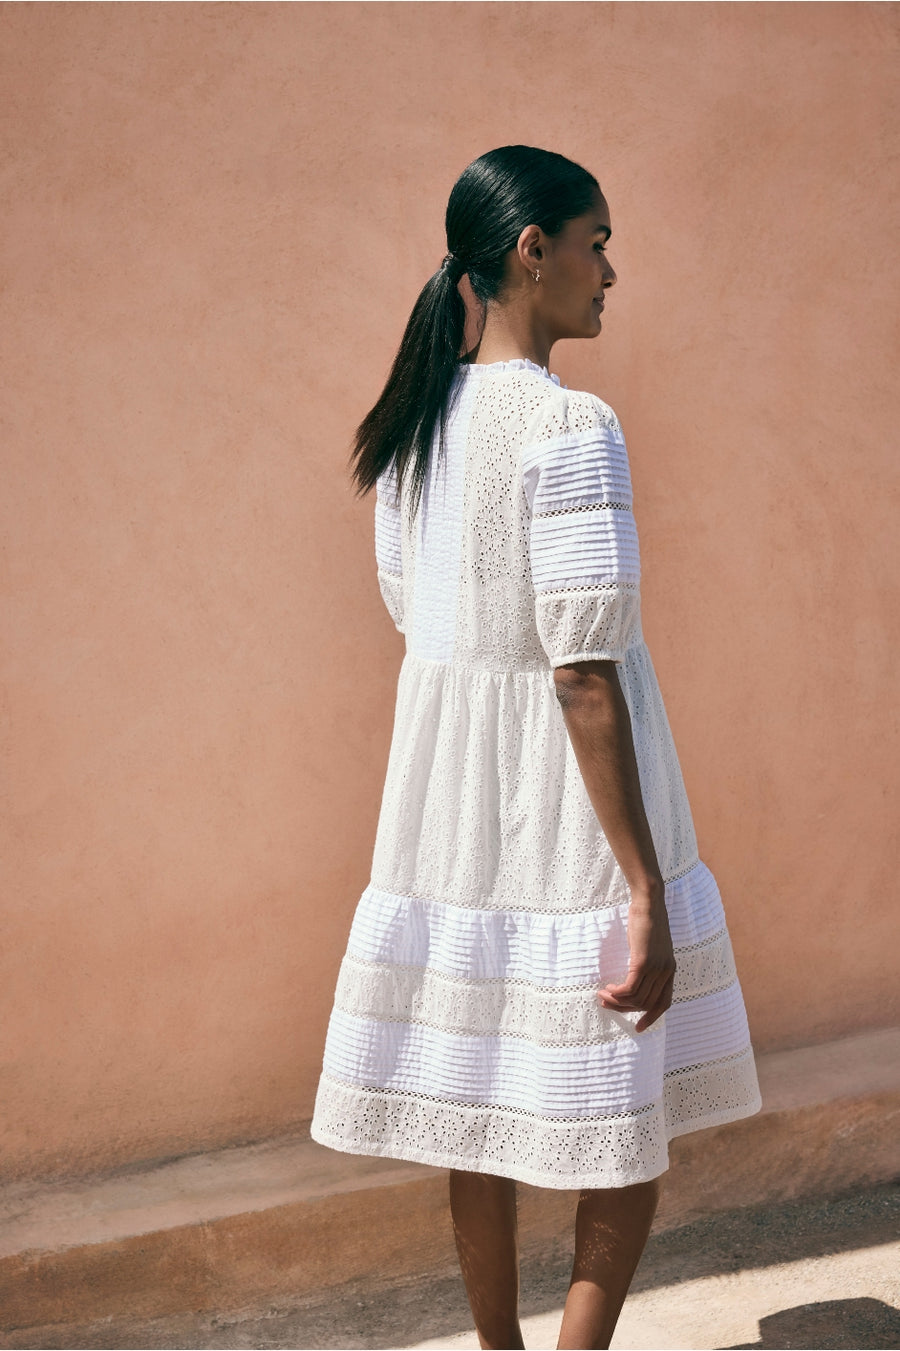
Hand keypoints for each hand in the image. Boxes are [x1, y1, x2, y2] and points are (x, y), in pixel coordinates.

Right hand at [598, 897, 675, 1032]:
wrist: (649, 903)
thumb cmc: (647, 921)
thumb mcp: (651, 946)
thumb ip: (649, 962)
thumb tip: (634, 975)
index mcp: (670, 971)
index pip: (664, 1003)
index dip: (651, 1017)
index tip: (638, 1028)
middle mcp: (666, 972)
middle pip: (645, 1003)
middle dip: (624, 1008)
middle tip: (606, 1004)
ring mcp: (656, 968)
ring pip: (636, 998)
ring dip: (617, 1001)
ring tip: (603, 995)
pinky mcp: (643, 963)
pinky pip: (629, 988)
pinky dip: (617, 993)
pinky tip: (608, 988)